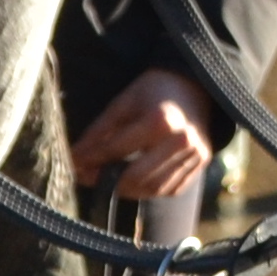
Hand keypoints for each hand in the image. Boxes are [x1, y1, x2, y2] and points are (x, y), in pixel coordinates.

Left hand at [68, 71, 217, 200]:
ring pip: (154, 188)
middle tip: (89, 178)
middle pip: (136, 177)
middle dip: (108, 182)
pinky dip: (150, 189)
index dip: (92, 160)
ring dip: (128, 190)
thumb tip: (75, 157)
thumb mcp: (123, 103)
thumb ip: (100, 131)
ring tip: (111, 181)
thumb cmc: (153, 91)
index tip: (73, 166)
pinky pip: (171, 189)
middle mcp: (181, 140)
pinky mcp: (202, 163)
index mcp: (160, 120)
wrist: (193, 85)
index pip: (117, 149)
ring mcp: (195, 154)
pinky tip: (137, 180)